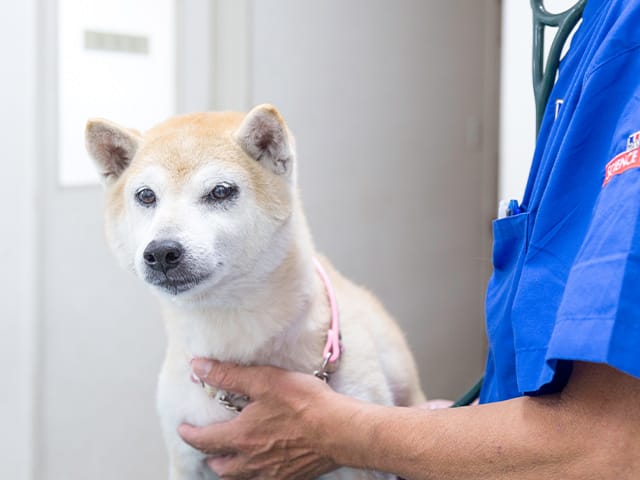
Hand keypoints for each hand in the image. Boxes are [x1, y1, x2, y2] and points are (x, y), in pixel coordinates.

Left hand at [179, 359, 339, 479]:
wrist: (340, 431)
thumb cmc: (305, 404)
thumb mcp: (264, 380)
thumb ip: (229, 375)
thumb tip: (199, 367)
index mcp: (241, 437)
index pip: (203, 440)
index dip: (189, 434)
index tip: (183, 428)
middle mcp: (251, 461)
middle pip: (220, 466)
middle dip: (210, 456)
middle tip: (208, 444)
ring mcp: (271, 472)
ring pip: (240, 477)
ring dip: (230, 467)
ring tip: (231, 457)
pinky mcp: (290, 476)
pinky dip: (255, 473)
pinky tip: (263, 463)